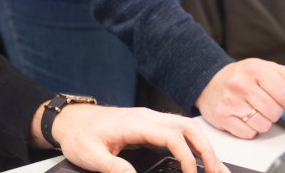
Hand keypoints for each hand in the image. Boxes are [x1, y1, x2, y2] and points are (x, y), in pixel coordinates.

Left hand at [33, 103, 229, 172]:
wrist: (68, 119)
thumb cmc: (78, 134)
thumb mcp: (90, 155)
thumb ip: (114, 167)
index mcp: (135, 123)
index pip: (172, 136)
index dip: (186, 157)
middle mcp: (146, 117)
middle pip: (187, 128)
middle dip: (206, 151)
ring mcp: (148, 119)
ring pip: (185, 127)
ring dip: (203, 146)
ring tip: (215, 169)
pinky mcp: (147, 125)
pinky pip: (176, 131)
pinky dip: (192, 144)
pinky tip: (198, 159)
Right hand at [194, 59, 284, 138]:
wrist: (208, 82)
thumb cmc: (238, 77)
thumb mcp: (262, 67)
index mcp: (253, 69)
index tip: (280, 98)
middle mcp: (240, 84)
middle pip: (275, 111)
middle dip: (275, 111)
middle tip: (266, 104)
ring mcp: (230, 101)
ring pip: (264, 125)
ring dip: (263, 121)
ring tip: (254, 110)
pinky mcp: (222, 117)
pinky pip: (249, 133)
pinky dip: (249, 128)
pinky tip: (244, 117)